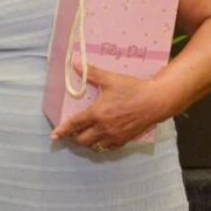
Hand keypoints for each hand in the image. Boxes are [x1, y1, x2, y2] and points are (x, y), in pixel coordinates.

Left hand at [51, 64, 165, 151]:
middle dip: (74, 137)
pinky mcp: (125, 140)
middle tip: (71, 132)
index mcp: (97, 114)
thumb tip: (74, 63)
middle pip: (82, 140)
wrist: (155, 101)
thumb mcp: (110, 79)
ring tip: (84, 135)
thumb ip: (91, 72)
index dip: (63, 130)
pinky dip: (101, 145)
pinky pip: (108, 148)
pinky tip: (101, 139)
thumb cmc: (132, 89)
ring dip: (87, 142)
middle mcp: (104, 128)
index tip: (54, 136)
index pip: (75, 125)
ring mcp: (115, 136)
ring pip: (94, 146)